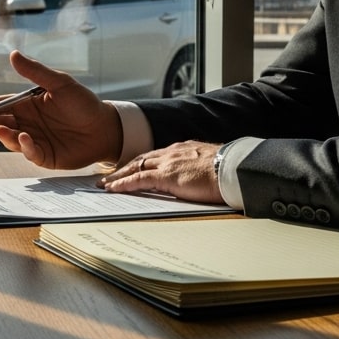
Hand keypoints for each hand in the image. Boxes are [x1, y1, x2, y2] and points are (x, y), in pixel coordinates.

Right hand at [0, 50, 121, 168]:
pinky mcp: (45, 156)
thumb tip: (13, 55)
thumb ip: (36, 72)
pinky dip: (25, 147)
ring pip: (11, 139)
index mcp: (27, 105)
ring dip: (2, 134)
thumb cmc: (84, 103)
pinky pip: (30, 152)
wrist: (106, 126)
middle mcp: (27, 123)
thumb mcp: (60, 83)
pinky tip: (25, 138)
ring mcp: (34, 140)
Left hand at [99, 140, 222, 203]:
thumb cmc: (228, 171)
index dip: (140, 163)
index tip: (130, 168)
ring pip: (135, 167)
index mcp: (182, 149)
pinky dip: (124, 183)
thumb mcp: (209, 166)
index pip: (155, 156)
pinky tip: (113, 188)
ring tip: (104, 185)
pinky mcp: (167, 176)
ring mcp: (168, 163)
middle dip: (123, 168)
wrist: (234, 169)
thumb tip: (196, 179)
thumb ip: (197, 169)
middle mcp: (172, 152)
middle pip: (140, 159)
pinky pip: (139, 179)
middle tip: (108, 176)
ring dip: (118, 176)